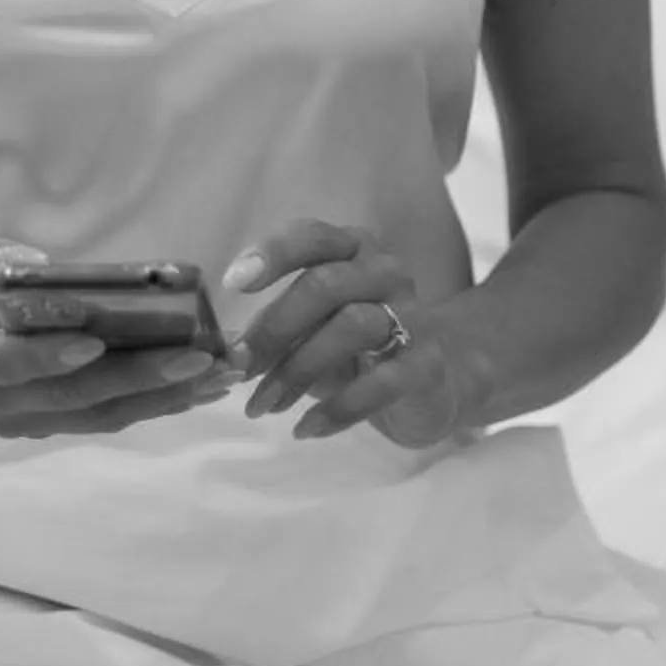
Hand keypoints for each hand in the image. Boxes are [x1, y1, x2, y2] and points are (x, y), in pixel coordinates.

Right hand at [0, 235, 237, 439]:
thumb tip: (38, 267)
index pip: (5, 363)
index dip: (49, 356)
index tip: (96, 340)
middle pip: (71, 396)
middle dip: (141, 378)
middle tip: (201, 357)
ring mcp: (14, 420)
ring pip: (96, 414)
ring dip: (162, 397)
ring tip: (219, 374)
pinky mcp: (38, 423)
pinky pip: (99, 416)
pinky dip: (150, 402)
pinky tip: (195, 384)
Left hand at [223, 219, 481, 447]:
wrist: (441, 378)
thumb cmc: (360, 345)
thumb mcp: (313, 328)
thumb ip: (274, 329)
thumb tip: (223, 350)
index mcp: (352, 250)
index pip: (312, 237)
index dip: (272, 254)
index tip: (232, 283)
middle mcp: (385, 272)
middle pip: (324, 285)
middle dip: (273, 329)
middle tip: (238, 369)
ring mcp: (414, 316)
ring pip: (352, 327)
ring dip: (297, 370)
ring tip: (264, 406)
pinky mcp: (428, 364)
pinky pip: (381, 382)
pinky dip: (337, 408)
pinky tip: (306, 429)